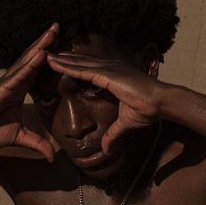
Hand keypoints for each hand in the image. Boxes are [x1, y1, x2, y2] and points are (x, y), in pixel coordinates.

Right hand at [0, 24, 59, 160]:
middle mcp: (15, 81)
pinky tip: (41, 53)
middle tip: (60, 26)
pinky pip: (18, 74)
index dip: (51, 57)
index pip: (39, 69)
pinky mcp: (0, 88)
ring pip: (27, 60)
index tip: (64, 44)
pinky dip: (30, 64)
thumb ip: (37, 143)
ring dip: (41, 45)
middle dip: (47, 42)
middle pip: (34, 58)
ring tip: (53, 31)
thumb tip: (52, 157)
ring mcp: (8, 82)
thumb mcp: (20, 138)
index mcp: (21, 89)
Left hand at [45, 51, 165, 155]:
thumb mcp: (125, 123)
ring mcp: (108, 69)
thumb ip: (113, 134)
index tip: (60, 62)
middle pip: (80, 62)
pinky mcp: (108, 74)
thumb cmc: (148, 109)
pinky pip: (82, 70)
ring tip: (45, 55)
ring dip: (60, 59)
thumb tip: (106, 150)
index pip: (87, 68)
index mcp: (112, 76)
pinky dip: (67, 66)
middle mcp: (109, 68)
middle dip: (63, 58)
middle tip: (47, 54)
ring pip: (78, 63)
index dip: (73, 65)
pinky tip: (54, 63)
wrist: (161, 103)